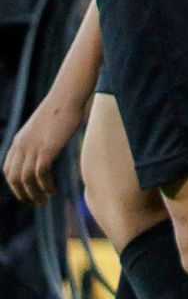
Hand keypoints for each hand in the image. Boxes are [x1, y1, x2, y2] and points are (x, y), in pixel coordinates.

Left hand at [3, 87, 80, 202]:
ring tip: (44, 200)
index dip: (15, 185)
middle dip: (22, 194)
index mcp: (19, 140)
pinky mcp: (46, 149)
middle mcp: (22, 145)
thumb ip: (38, 140)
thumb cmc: (61, 109)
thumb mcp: (42, 127)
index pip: (8, 170)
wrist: (68, 96)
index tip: (26, 193)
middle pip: (14, 178)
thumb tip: (45, 151)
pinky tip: (52, 190)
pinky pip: (41, 174)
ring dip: (35, 194)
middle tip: (35, 202)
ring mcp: (33, 147)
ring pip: (26, 179)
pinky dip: (45, 185)